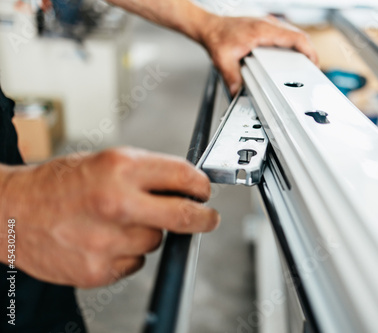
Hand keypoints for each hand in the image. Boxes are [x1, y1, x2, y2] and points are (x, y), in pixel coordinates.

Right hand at [0, 147, 218, 287]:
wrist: (12, 211)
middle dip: (204, 218)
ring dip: (150, 233)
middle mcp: (116, 202)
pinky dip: (129, 253)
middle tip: (208, 218)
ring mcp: (107, 240)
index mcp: (120, 168)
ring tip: (120, 222)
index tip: (204, 191)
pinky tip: (106, 240)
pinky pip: (136, 262)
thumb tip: (186, 187)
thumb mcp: (106, 161)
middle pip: (184, 216)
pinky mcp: (98, 269)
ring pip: (157, 241)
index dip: (201, 185)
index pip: (184, 176)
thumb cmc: (58, 184)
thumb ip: (148, 173)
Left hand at [201, 15, 318, 94]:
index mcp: (262, 31)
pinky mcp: (266, 28)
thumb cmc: (217, 37)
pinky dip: (294, 45)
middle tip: (312, 69)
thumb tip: (239, 94)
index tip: (314, 62)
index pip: (294, 38)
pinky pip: (287, 35)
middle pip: (299, 36)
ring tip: (306, 65)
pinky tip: (293, 57)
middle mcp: (268, 25)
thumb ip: (232, 79)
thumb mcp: (223, 60)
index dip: (308, 50)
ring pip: (294, 34)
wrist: (210, 27)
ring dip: (303, 48)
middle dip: (310, 52)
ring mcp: (268, 25)